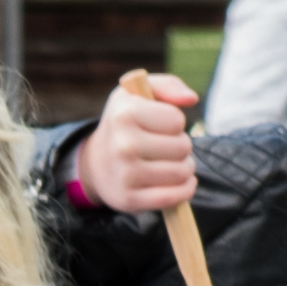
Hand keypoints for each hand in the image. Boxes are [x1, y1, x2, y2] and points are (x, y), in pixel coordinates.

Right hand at [80, 68, 198, 219]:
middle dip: (181, 146)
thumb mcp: (139, 94)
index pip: (176, 120)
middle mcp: (123, 144)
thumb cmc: (126, 123)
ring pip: (182, 172)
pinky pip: (174, 197)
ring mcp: (126, 175)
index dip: (174, 122)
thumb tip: (191, 99)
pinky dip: (184, 190)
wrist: (95, 163)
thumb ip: (169, 85)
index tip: (160, 124)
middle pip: (183, 147)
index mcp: (125, 114)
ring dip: (184, 168)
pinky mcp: (130, 200)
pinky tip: (179, 183)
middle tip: (165, 147)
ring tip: (169, 163)